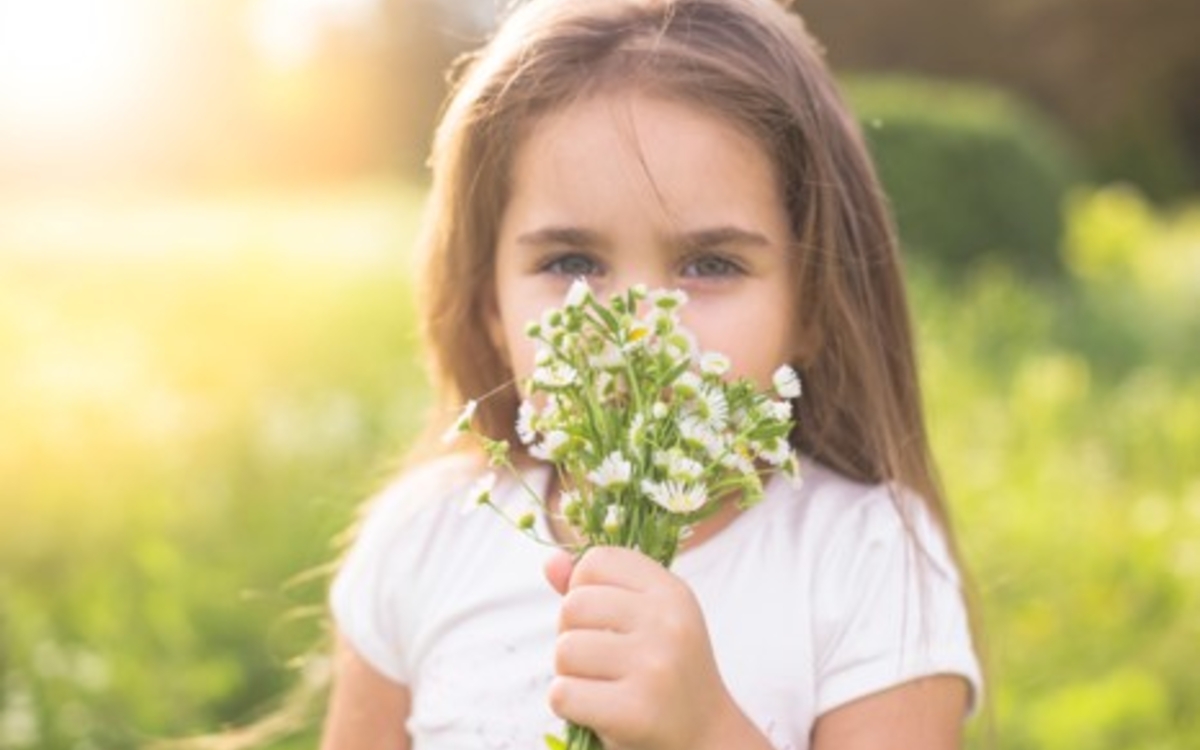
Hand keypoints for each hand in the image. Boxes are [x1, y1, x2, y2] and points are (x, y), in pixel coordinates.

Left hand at [544, 546, 758, 749]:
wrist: (705, 738)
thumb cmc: (663, 674)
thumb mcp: (643, 620)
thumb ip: (595, 589)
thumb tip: (550, 560)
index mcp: (671, 592)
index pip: (596, 560)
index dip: (583, 589)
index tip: (604, 620)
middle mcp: (668, 622)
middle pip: (573, 605)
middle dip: (572, 635)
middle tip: (602, 661)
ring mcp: (655, 666)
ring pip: (564, 650)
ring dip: (570, 674)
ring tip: (603, 686)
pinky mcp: (637, 711)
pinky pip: (562, 694)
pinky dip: (568, 706)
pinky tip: (598, 711)